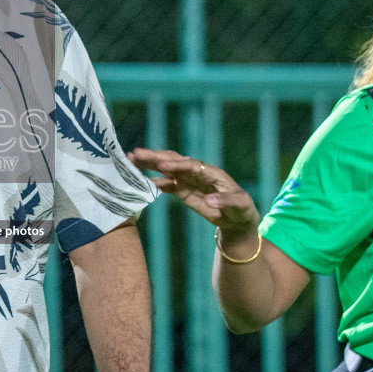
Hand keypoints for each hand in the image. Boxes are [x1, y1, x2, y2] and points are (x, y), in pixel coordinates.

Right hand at [129, 149, 258, 234]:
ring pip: (166, 169)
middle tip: (136, 153)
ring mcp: (188, 181)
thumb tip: (209, 200)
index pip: (191, 165)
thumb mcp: (240, 205)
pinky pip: (166, 184)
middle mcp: (197, 173)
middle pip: (174, 161)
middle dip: (155, 157)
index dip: (177, 165)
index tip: (162, 166)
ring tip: (130, 160)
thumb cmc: (242, 208)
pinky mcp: (183, 191)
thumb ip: (226, 201)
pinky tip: (138, 179)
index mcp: (211, 172)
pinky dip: (153, 181)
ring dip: (149, 165)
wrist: (237, 218)